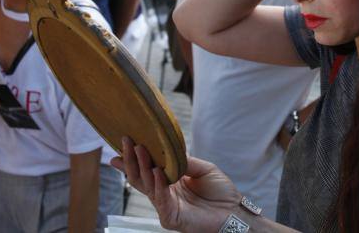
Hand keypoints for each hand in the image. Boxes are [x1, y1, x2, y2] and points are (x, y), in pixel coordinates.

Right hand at [110, 137, 239, 232]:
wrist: (234, 210)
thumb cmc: (220, 191)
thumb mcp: (203, 169)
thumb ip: (184, 161)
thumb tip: (168, 150)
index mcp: (170, 181)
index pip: (147, 169)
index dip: (133, 158)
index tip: (124, 141)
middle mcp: (164, 193)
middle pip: (140, 177)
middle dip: (131, 159)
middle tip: (126, 141)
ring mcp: (165, 205)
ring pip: (147, 186)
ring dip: (143, 166)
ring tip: (140, 149)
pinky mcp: (170, 217)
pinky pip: (160, 199)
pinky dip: (158, 184)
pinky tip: (156, 170)